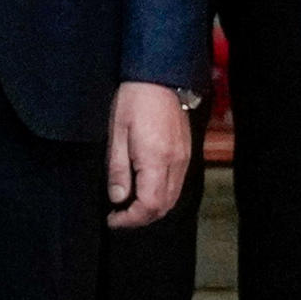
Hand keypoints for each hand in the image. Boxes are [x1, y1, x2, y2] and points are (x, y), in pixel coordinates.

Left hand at [107, 79, 196, 228]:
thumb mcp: (116, 134)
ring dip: (152, 209)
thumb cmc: (132, 103)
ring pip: (173, 198)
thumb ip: (117, 169)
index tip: (113, 219)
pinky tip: (144, 191)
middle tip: (118, 217)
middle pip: (164, 206)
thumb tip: (117, 199)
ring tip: (128, 208)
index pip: (150, 205)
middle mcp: (176, 164)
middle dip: (141, 218)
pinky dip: (161, 196)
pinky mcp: (186, 154)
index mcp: (156, 160)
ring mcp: (184, 159)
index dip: (131, 219)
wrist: (159, 80)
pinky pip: (177, 185)